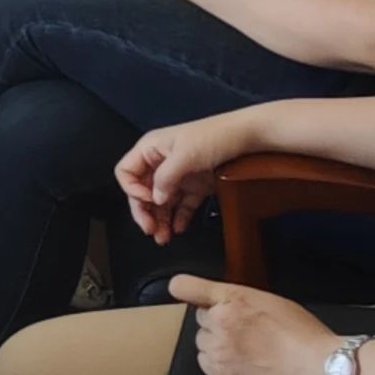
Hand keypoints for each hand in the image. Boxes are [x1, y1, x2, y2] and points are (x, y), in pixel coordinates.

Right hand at [115, 106, 264, 239]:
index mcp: (151, 149)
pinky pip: (182, 204)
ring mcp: (179, 175)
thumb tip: (155, 200)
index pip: (126, 172)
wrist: (248, 135)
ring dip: (160, 220)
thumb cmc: (212, 138)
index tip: (149, 201)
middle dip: (144, 212)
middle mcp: (161, 163)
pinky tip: (179, 228)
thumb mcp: (185, 155)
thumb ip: (165, 178)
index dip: (132, 189)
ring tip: (164, 238)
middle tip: (151, 231)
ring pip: (161, 201)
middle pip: (142, 191)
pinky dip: (179, 217)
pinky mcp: (196, 185)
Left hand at [167, 275, 339, 374]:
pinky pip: (204, 363)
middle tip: (241, 330)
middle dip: (215, 321)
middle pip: (199, 317)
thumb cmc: (305, 335)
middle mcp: (220, 320)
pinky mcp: (221, 373)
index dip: (183, 289)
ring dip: (215, 343)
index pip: (187, 287)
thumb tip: (227, 302)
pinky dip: (215, 363)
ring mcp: (219, 348)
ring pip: (201, 340)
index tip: (182, 291)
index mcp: (234, 297)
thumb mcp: (273, 302)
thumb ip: (243, 300)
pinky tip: (238, 363)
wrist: (318, 368)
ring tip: (244, 349)